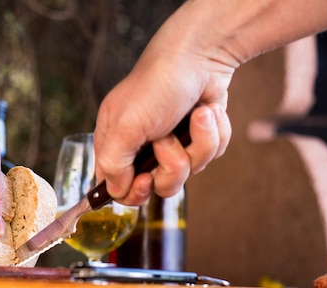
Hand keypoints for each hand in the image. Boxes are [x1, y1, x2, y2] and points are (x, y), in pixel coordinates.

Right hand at [93, 22, 232, 205]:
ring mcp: (172, 145)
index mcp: (116, 144)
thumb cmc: (158, 85)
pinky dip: (213, 135)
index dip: (133, 192)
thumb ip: (113, 163)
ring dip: (198, 144)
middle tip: (168, 139)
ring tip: (196, 116)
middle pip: (158, 186)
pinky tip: (207, 112)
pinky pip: (210, 156)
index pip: (117, 188)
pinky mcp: (197, 138)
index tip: (145, 179)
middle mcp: (142, 148)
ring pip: (188, 172)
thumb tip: (116, 191)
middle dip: (172, 164)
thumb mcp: (125, 126)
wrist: (201, 56)